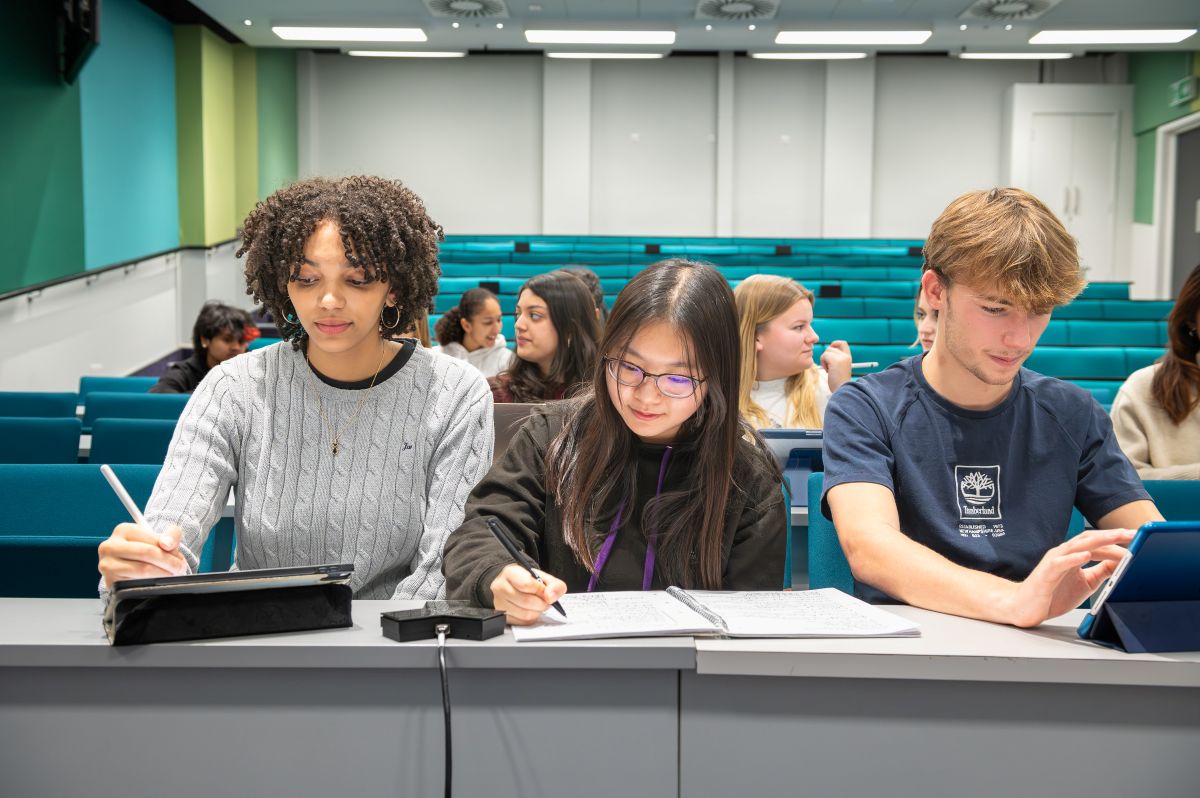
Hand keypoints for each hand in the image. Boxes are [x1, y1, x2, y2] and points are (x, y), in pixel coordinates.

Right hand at [98, 523, 188, 588]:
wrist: (132, 563)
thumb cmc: (148, 548)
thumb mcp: (162, 536)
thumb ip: (171, 534)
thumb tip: (167, 544)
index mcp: (123, 530)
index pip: (152, 541)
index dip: (170, 551)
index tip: (179, 558)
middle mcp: (110, 546)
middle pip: (147, 554)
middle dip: (169, 562)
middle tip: (179, 568)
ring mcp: (107, 565)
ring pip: (143, 570)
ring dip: (163, 574)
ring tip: (172, 574)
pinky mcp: (110, 582)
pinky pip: (135, 584)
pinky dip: (151, 583)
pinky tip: (157, 581)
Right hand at [489, 563, 566, 625]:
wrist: (511, 584)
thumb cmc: (526, 580)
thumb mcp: (543, 576)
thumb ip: (554, 584)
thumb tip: (551, 597)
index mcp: (510, 573)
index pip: (527, 584)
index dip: (541, 590)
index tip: (546, 591)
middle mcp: (500, 587)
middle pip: (527, 602)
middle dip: (542, 603)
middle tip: (545, 600)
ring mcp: (498, 603)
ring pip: (526, 615)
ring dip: (538, 612)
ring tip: (538, 604)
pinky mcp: (502, 616)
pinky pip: (522, 622)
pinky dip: (531, 618)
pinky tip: (530, 610)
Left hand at [820, 340, 852, 390]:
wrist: (842, 389)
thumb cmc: (839, 382)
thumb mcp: (840, 368)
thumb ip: (837, 359)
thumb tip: (828, 351)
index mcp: (848, 357)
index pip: (842, 343)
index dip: (835, 344)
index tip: (830, 354)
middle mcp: (846, 356)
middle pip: (831, 347)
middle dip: (826, 356)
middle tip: (829, 367)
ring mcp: (841, 358)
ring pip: (826, 351)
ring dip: (824, 360)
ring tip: (829, 370)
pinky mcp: (835, 361)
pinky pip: (824, 356)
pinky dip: (823, 363)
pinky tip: (828, 371)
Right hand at [1000, 528, 1135, 627]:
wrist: (1025, 607)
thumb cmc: (1052, 595)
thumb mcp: (1086, 583)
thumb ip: (1101, 571)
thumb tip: (1121, 563)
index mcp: (1073, 555)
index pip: (1098, 544)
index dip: (1117, 541)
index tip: (1137, 539)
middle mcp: (1064, 553)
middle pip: (1090, 539)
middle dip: (1112, 535)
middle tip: (1133, 533)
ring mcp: (1054, 561)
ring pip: (1078, 546)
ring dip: (1098, 541)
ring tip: (1116, 537)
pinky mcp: (1046, 573)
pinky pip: (1060, 563)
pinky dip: (1074, 558)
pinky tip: (1087, 555)